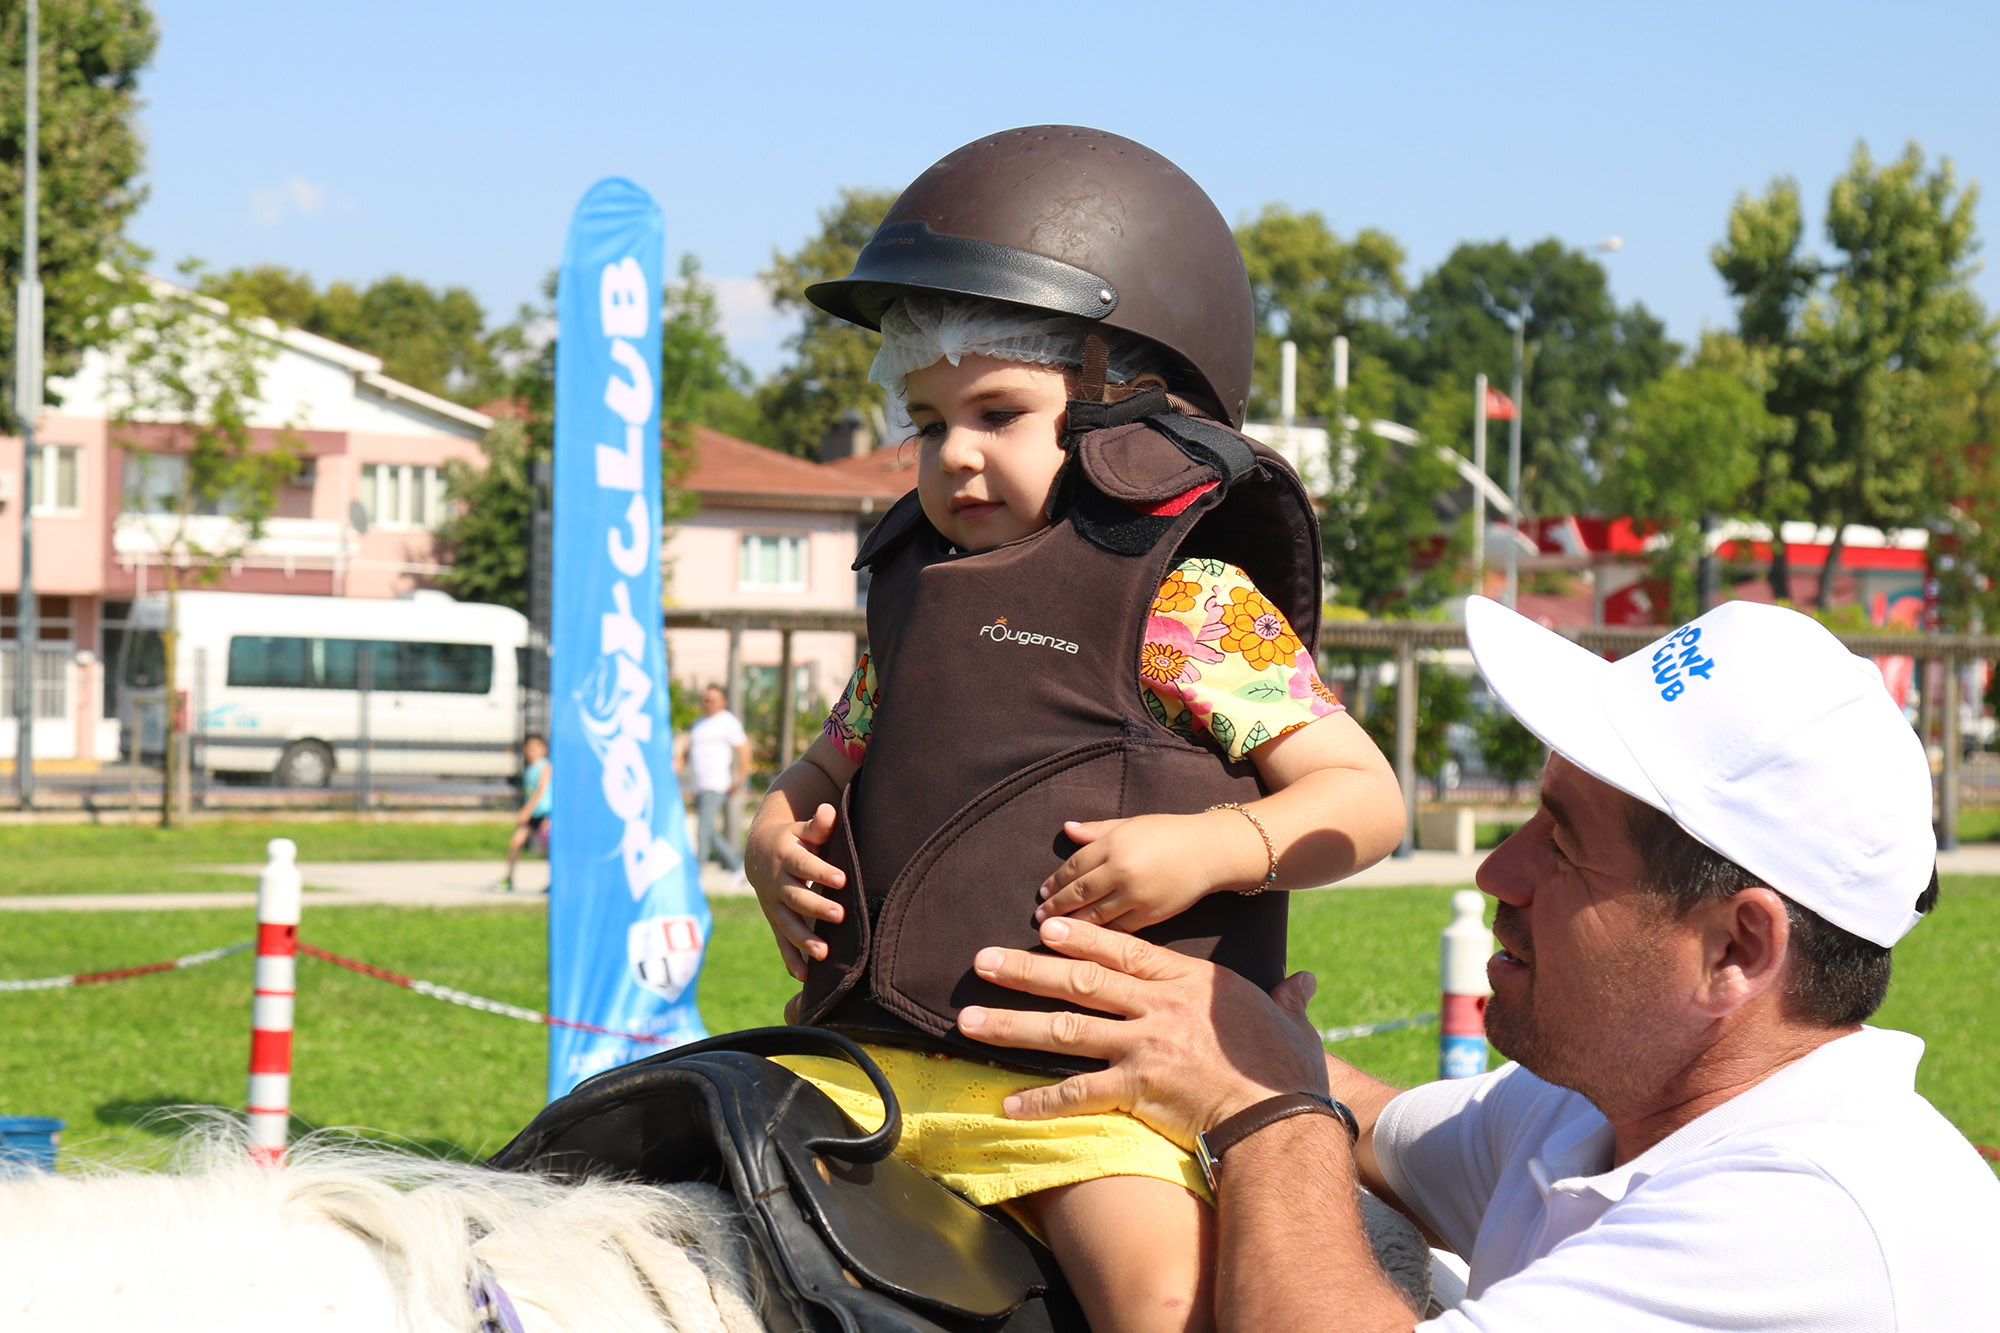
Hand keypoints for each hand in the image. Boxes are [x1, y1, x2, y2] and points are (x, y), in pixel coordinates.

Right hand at [744, 802, 847, 982]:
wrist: (760, 852)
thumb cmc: (794, 838)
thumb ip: (818, 825)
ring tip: (824, 954)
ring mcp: (774, 904)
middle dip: (817, 908)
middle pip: (796, 897)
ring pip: (787, 924)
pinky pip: (781, 941)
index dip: (821, 872)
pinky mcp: (775, 919)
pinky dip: (791, 959)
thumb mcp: (803, 829)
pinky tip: (804, 976)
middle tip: (840, 916)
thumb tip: (828, 812)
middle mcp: (777, 882)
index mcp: (786, 856)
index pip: (804, 865)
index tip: (842, 879)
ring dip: (804, 940)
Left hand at [956, 917, 1327, 1148]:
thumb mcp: (1289, 1022)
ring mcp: (1144, 1047)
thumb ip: (1286, 998)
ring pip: (1065, 1029)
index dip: (1080, 935)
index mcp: (1190, 982)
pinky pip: (1077, 1093)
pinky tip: (1006, 1102)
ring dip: (1012, 1024)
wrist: (1284, 1116)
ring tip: (967, 1020)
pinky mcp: (1137, 1089)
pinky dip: (1040, 1099)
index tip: (1043, 926)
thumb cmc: (1289, 1071)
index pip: (1124, 949)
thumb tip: (1303, 984)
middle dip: (1026, 969)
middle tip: (981, 960)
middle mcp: (1159, 1007)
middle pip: (1080, 980)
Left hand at [1037, 812, 1227, 930]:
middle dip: (1056, 906)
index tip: (1042, 893)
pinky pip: (1118, 929)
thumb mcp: (1130, 824)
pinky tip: (1085, 941)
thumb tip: (1066, 829)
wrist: (1209, 852)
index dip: (1055, 882)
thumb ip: (1096, 830)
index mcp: (1114, 845)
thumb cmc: (1167, 834)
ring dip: (1071, 925)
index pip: (1074, 867)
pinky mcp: (1151, 916)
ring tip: (1053, 932)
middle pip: (1079, 893)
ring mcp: (1136, 896)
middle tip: (1039, 918)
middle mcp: (1122, 870)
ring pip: (1095, 914)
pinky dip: (1099, 936)